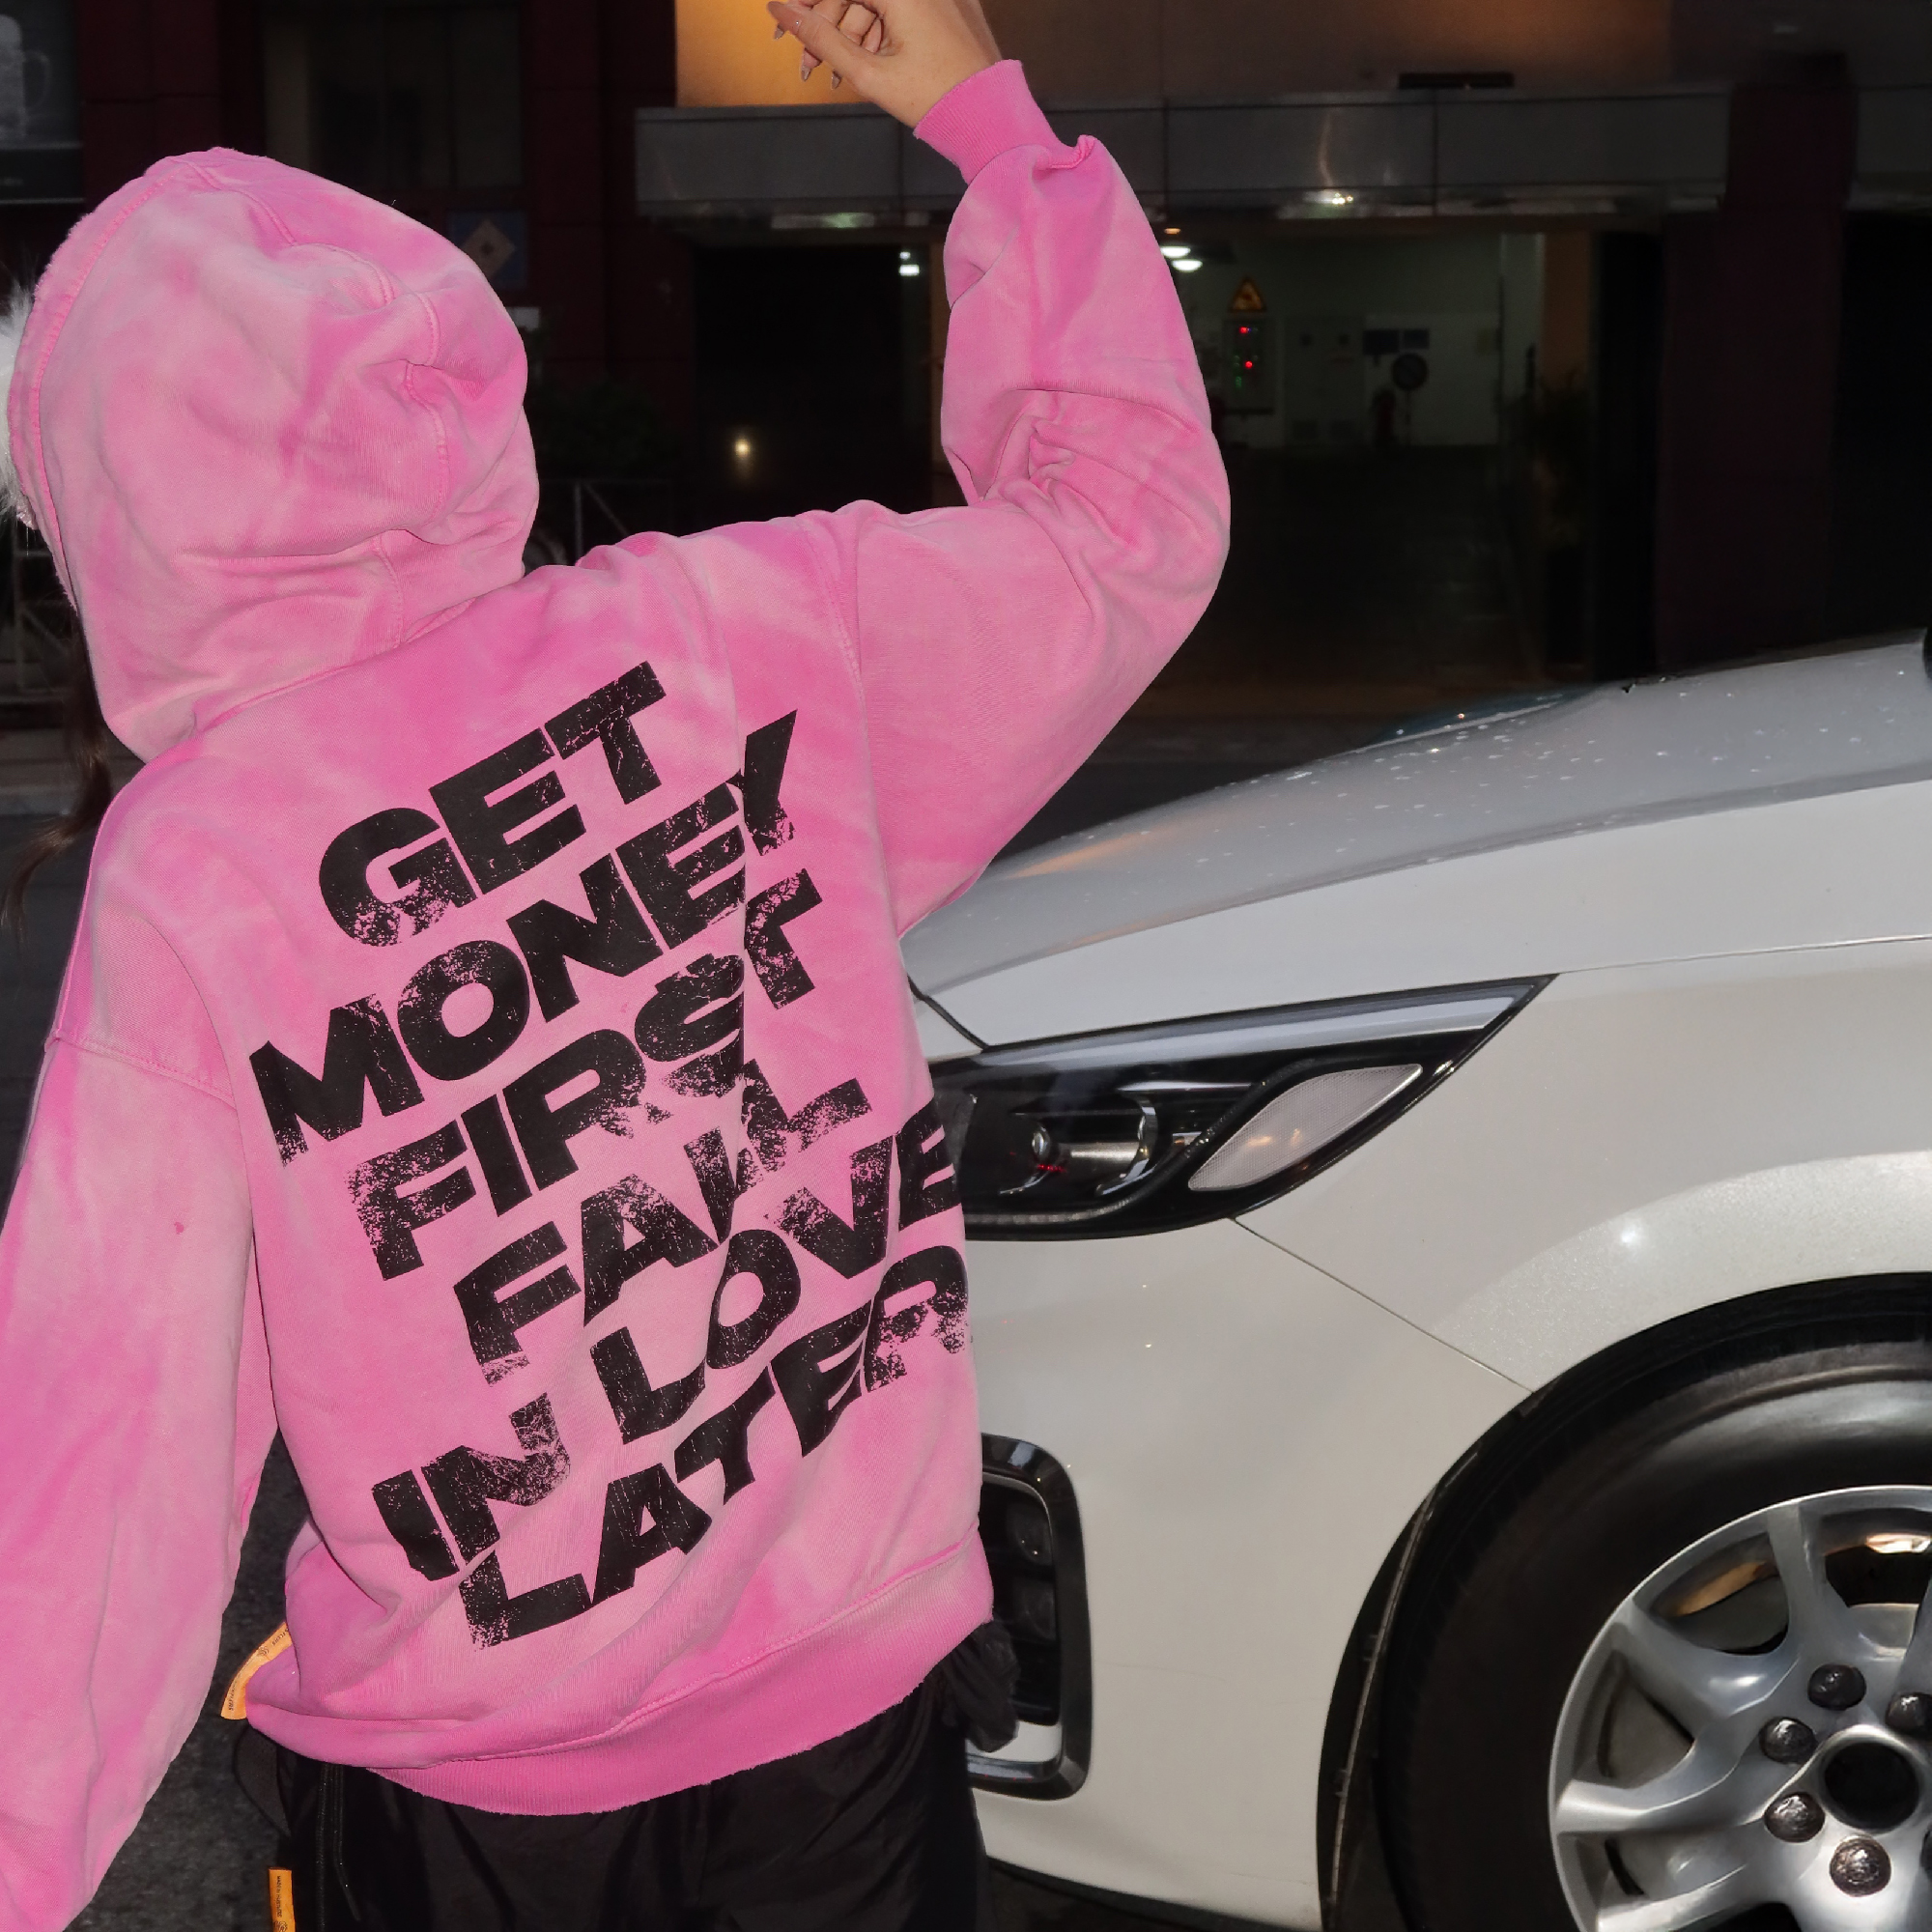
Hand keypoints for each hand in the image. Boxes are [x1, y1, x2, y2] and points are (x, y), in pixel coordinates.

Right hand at [767, 0, 1000, 127]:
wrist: (991, 119)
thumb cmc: (937, 100)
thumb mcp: (868, 73)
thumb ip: (820, 38)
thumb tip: (781, 10)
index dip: (808, 5)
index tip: (785, 22)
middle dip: (829, 26)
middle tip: (809, 63)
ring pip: (881, 3)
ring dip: (856, 34)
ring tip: (847, 75)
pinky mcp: (956, 4)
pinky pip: (909, 8)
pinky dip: (886, 30)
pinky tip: (877, 63)